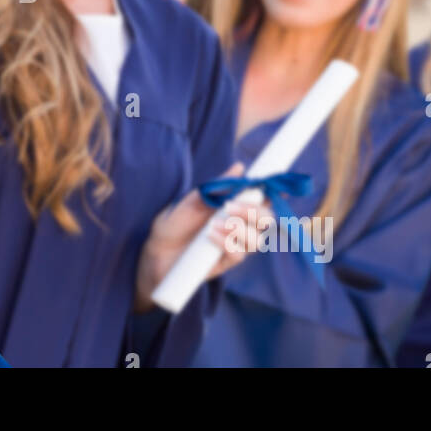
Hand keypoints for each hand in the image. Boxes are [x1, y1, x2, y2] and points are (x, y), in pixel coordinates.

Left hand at [133, 163, 271, 312]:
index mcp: (233, 208)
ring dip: (238, 229)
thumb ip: (216, 187)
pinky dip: (226, 243)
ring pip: (256, 239)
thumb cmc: (172, 225)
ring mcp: (233, 246)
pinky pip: (238, 255)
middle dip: (255, 212)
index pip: (261, 201)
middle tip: (231, 206)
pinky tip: (211, 236)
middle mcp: (238, 227)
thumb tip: (239, 167)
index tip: (277, 187)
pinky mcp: (225, 264)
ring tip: (214, 224)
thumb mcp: (190, 202)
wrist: (154, 253)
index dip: (273, 193)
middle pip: (266, 220)